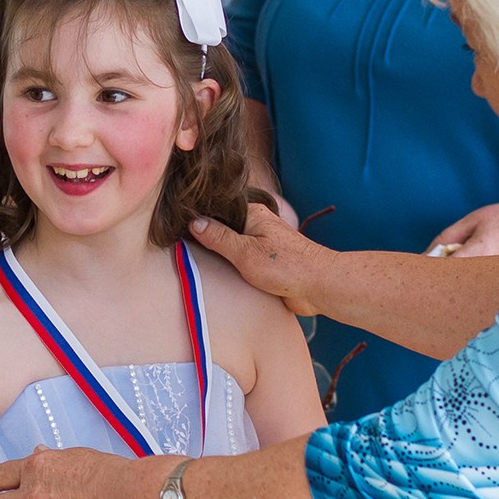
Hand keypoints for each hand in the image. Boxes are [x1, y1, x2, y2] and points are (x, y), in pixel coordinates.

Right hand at [189, 203, 334, 316]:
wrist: (319, 286)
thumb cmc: (287, 266)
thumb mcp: (245, 252)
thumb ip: (219, 238)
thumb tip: (194, 222)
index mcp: (253, 214)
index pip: (218, 211)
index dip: (199, 220)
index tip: (178, 230)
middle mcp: (257, 226)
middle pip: (224, 230)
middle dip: (208, 240)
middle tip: (183, 249)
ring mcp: (262, 244)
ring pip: (232, 248)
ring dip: (221, 257)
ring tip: (198, 263)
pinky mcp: (267, 262)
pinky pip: (242, 262)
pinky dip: (232, 268)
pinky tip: (219, 274)